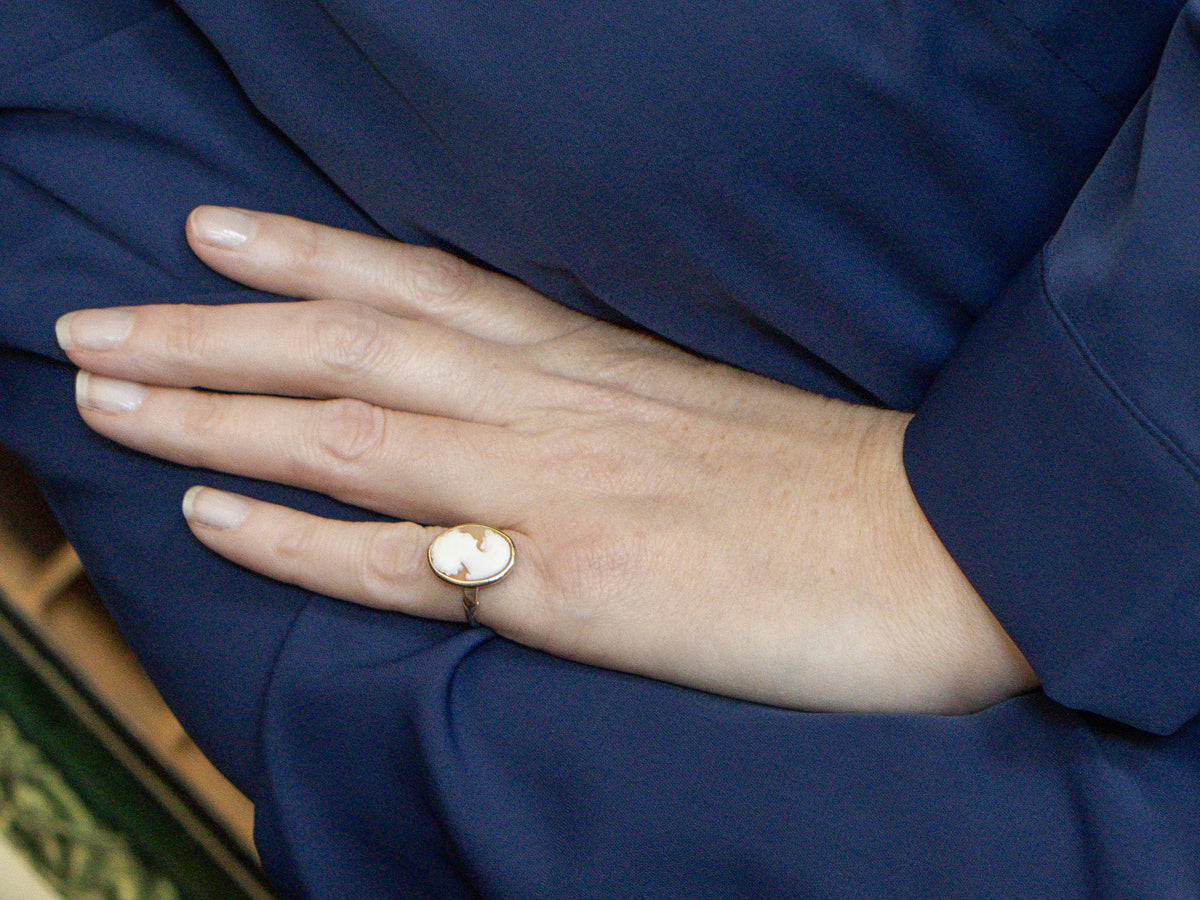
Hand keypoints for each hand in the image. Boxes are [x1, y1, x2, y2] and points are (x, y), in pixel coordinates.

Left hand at [57, 207, 1036, 713]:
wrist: (941, 547)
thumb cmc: (826, 488)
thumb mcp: (695, 417)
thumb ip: (593, 411)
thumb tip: (511, 425)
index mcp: (588, 362)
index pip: (419, 284)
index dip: (306, 255)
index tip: (213, 237)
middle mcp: (553, 404)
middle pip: (349, 344)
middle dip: (210, 329)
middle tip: (96, 318)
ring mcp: (553, 487)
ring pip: (343, 431)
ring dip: (211, 411)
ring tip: (102, 394)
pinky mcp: (570, 582)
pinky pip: (399, 557)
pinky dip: (291, 535)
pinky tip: (207, 516)